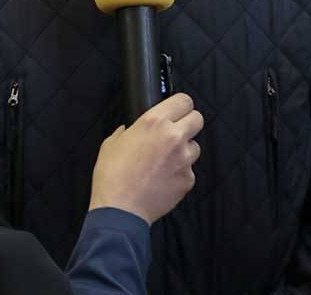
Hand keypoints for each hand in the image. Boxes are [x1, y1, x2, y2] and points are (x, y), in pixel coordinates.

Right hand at [88, 93, 203, 223]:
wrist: (121, 209)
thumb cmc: (112, 175)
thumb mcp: (112, 143)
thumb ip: (126, 131)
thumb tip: (129, 129)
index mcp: (154, 122)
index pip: (184, 101)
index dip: (181, 105)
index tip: (177, 110)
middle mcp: (173, 137)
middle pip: (198, 119)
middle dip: (188, 123)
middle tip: (175, 131)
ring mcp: (183, 159)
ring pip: (195, 146)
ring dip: (184, 150)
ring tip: (166, 160)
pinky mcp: (188, 179)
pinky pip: (189, 170)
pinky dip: (180, 172)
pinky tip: (163, 178)